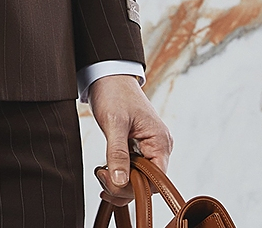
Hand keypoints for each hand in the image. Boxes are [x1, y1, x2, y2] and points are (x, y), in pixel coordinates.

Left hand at [88, 74, 172, 207]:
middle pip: (146, 182)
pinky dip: (118, 173)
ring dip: (118, 181)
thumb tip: (120, 182)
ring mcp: (148, 147)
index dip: (135, 187)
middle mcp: (158, 147)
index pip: (156, 181)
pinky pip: (132, 168)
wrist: (107, 74)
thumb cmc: (114, 92)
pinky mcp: (138, 146)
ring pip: (138, 177)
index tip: (112, 182)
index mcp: (160, 142)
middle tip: (102, 177)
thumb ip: (117, 154)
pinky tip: (105, 171)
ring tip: (101, 172)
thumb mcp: (114, 123)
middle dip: (122, 185)